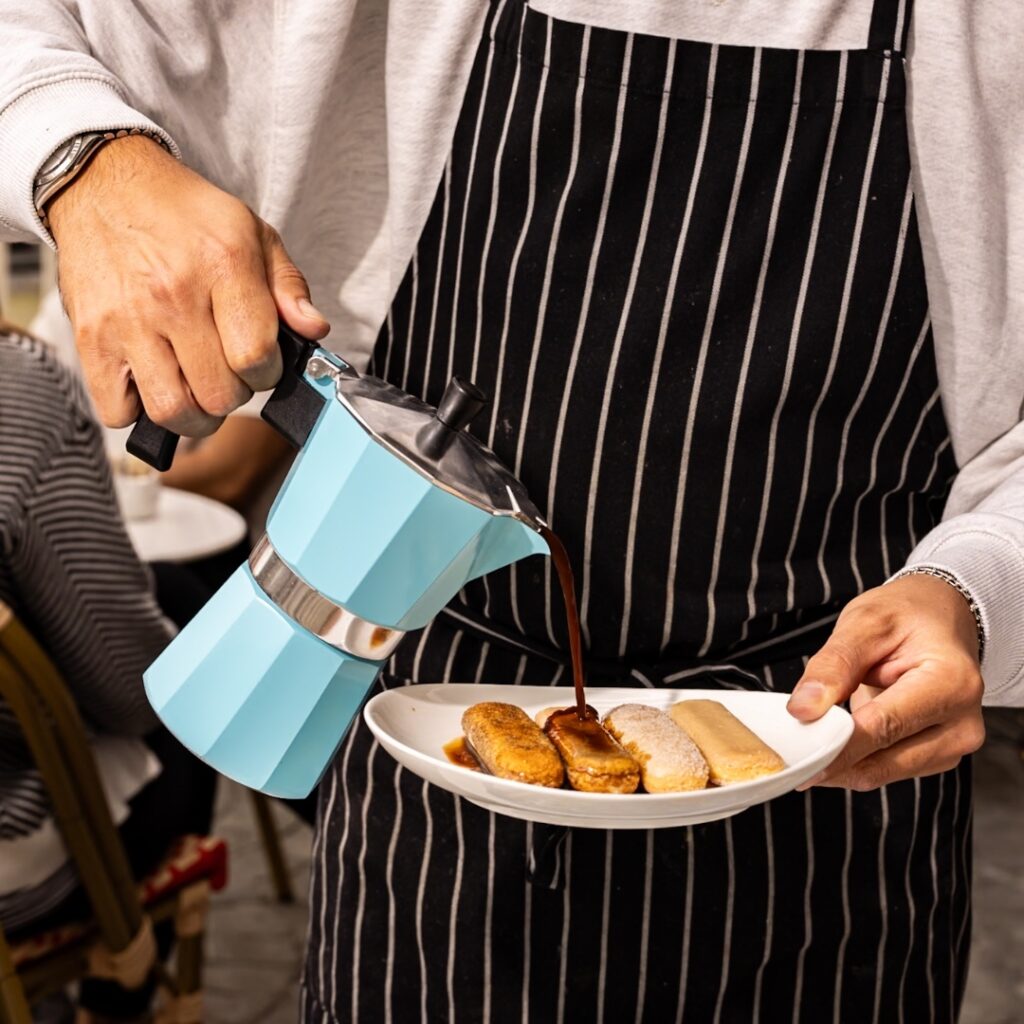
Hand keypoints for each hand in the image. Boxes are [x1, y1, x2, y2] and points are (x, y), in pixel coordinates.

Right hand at [49, 135, 329, 435]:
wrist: (104, 185)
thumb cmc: (184, 216)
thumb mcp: (252, 233)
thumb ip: (289, 286)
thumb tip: (313, 329)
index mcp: (223, 265)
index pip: (256, 357)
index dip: (268, 373)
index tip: (260, 362)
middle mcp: (173, 295)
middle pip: (219, 394)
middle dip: (234, 394)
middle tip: (228, 372)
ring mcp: (126, 320)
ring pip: (172, 411)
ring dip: (193, 415)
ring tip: (196, 388)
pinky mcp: (90, 338)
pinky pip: (117, 411)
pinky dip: (138, 412)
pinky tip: (153, 383)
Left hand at [787, 574, 984, 790]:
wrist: (940, 617)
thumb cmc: (906, 615)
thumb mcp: (864, 623)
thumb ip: (833, 666)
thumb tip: (803, 710)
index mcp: (951, 683)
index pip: (883, 726)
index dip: (835, 745)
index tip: (796, 754)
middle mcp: (961, 723)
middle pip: (883, 760)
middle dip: (830, 759)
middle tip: (786, 753)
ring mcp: (953, 744)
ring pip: (882, 773)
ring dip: (840, 764)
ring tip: (807, 739)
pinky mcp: (938, 755)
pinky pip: (886, 769)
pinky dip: (853, 760)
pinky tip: (833, 740)